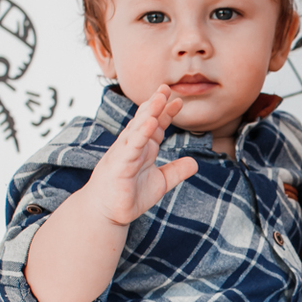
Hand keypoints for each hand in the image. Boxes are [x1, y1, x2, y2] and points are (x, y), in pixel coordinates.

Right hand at [86, 86, 197, 225]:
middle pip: (145, 120)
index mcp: (142, 148)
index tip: (179, 101)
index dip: (166, 113)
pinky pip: (131, 146)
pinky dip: (140, 133)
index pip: (156, 126)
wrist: (106, 213)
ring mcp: (124, 154)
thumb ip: (176, 171)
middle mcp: (132, 146)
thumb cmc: (129, 196)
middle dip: (155, 104)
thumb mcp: (161, 182)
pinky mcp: (119, 164)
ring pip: (137, 129)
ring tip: (160, 98)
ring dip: (148, 112)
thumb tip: (195, 163)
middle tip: (166, 87)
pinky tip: (150, 122)